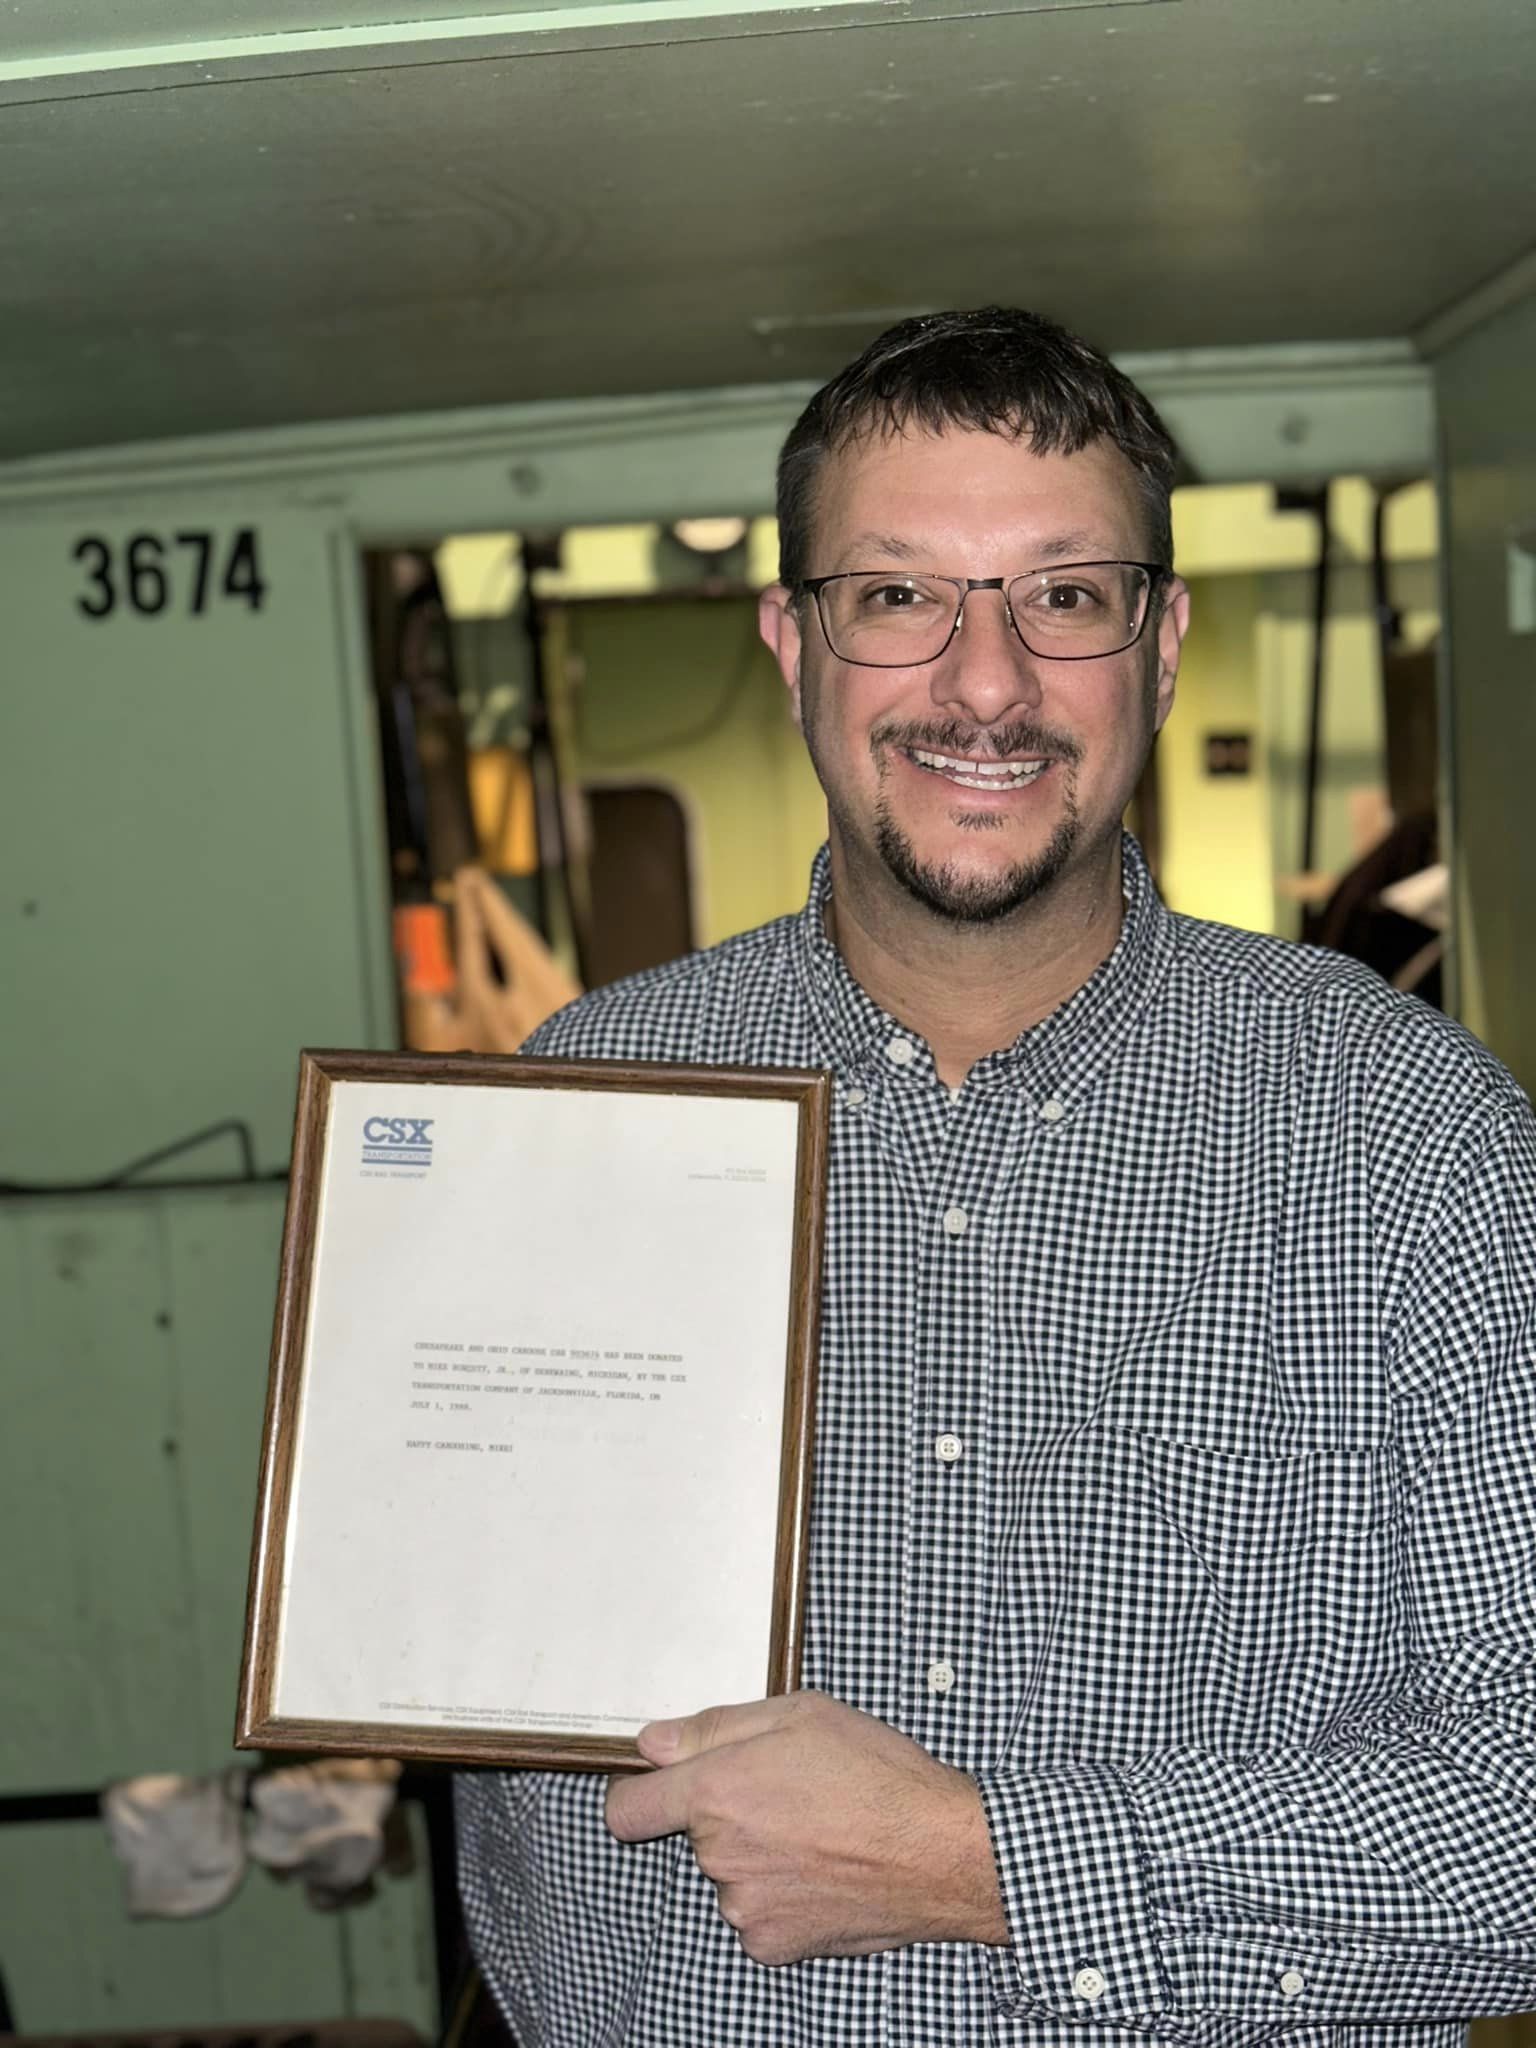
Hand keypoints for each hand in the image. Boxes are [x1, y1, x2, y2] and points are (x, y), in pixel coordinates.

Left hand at [604, 1691, 1008, 1964]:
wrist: (940, 1851)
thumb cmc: (878, 1774)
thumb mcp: (800, 1714)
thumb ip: (715, 1728)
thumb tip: (653, 1743)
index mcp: (715, 1791)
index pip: (627, 1810)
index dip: (638, 1795)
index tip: (661, 1788)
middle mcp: (719, 1855)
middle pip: (696, 1835)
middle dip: (729, 1814)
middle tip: (788, 1792)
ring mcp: (745, 1907)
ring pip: (731, 1874)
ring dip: (759, 1856)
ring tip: (818, 1831)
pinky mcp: (774, 1945)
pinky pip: (759, 1913)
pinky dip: (782, 1896)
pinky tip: (825, 1871)